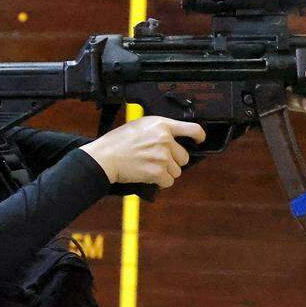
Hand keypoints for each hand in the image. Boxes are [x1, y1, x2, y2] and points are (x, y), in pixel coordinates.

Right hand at [78, 116, 206, 188]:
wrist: (106, 157)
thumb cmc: (119, 141)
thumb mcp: (141, 125)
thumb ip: (160, 129)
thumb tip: (175, 137)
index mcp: (162, 125)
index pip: (192, 129)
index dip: (199, 136)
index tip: (199, 141)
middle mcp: (165, 139)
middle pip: (184, 157)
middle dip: (173, 161)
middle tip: (157, 160)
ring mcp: (162, 156)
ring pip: (177, 171)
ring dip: (166, 172)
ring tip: (149, 167)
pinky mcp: (157, 172)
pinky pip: (168, 181)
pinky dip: (160, 182)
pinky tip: (148, 175)